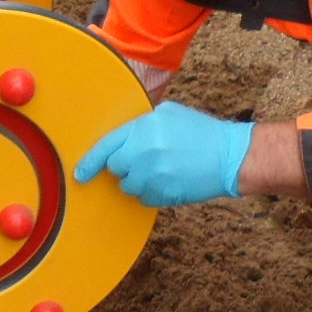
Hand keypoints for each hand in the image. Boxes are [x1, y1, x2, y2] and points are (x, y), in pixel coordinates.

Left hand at [73, 102, 253, 207]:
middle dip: (126, 165)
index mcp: (143, 130)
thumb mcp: (169, 113)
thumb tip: (123, 136)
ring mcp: (154, 176)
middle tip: (147, 158)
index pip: (106, 147)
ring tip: (163, 168)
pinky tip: (170, 180)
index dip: (90, 162)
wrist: (230, 156)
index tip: (80, 174)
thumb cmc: (201, 131)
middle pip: (116, 168)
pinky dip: (151, 192)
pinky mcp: (164, 195)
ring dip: (139, 180)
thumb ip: (141, 123)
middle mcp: (144, 154)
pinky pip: (144, 199)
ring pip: (129, 186)